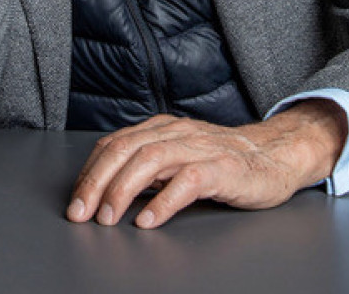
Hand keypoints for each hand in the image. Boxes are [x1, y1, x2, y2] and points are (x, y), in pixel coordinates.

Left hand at [66, 102, 346, 228]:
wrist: (274, 156)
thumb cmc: (222, 161)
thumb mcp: (177, 157)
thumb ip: (146, 166)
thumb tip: (105, 188)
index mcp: (161, 129)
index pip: (114, 143)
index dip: (90, 172)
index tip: (75, 201)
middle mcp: (176, 132)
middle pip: (126, 149)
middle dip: (98, 181)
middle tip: (81, 212)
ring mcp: (200, 148)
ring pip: (152, 158)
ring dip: (124, 188)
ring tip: (108, 217)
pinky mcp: (222, 168)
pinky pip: (188, 181)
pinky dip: (164, 201)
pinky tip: (148, 220)